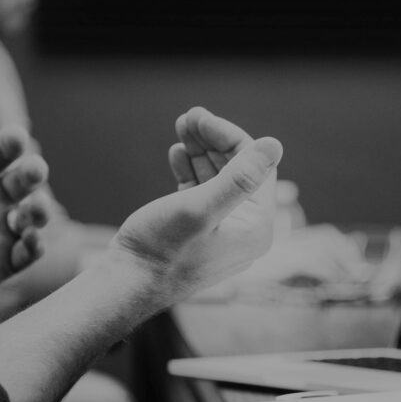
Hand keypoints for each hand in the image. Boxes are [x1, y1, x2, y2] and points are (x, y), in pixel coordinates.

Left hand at [0, 67, 49, 317]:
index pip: (0, 151)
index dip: (9, 143)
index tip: (15, 136)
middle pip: (24, 180)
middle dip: (33, 174)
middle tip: (34, 169)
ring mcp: (3, 227)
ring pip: (34, 215)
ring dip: (39, 211)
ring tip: (33, 210)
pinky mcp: (4, 260)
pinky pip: (28, 252)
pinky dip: (34, 246)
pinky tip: (31, 240)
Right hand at [110, 107, 282, 303]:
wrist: (125, 285)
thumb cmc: (161, 250)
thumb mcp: (200, 208)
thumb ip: (239, 178)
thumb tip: (275, 144)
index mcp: (256, 227)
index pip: (255, 166)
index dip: (229, 136)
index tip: (200, 117)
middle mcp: (245, 230)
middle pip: (237, 170)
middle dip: (213, 140)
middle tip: (188, 116)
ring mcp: (222, 232)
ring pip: (217, 179)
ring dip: (200, 151)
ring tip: (181, 127)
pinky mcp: (198, 232)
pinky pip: (202, 193)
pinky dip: (190, 171)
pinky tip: (177, 153)